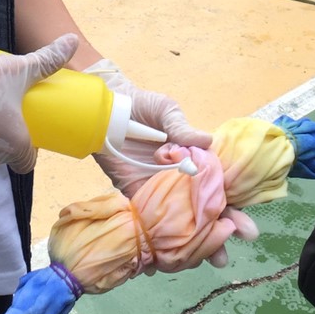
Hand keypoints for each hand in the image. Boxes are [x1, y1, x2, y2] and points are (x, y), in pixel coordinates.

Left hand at [84, 58, 210, 196]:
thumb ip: (181, 127)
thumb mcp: (165, 110)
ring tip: (172, 189)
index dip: (207, 171)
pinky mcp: (135, 187)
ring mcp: (155, 179)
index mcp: (186, 151)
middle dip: (191, 187)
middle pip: (192, 187)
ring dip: (176, 200)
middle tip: (180, 174)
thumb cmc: (140, 105)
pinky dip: (154, 208)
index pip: (204, 168)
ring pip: (173, 198)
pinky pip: (148, 203)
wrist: (107, 110)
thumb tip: (206, 140)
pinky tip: (159, 205)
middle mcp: (174, 168)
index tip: (200, 167)